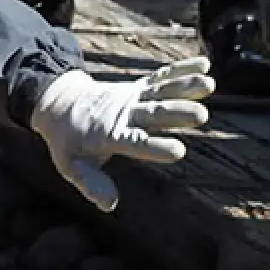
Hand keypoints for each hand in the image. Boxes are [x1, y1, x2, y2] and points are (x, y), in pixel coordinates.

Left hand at [28, 59, 216, 211]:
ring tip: (209, 84)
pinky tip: (204, 64)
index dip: (155, 146)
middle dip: (177, 114)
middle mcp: (124, 115)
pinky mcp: (139, 89)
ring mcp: (133, 99)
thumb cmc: (69, 142)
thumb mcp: (70, 166)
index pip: (134, 142)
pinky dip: (181, 70)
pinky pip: (161, 78)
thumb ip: (90, 183)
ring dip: (185, 87)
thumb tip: (110, 205)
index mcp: (107, 135)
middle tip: (201, 116)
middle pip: (153, 114)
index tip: (179, 151)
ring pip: (161, 92)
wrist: (61, 103)